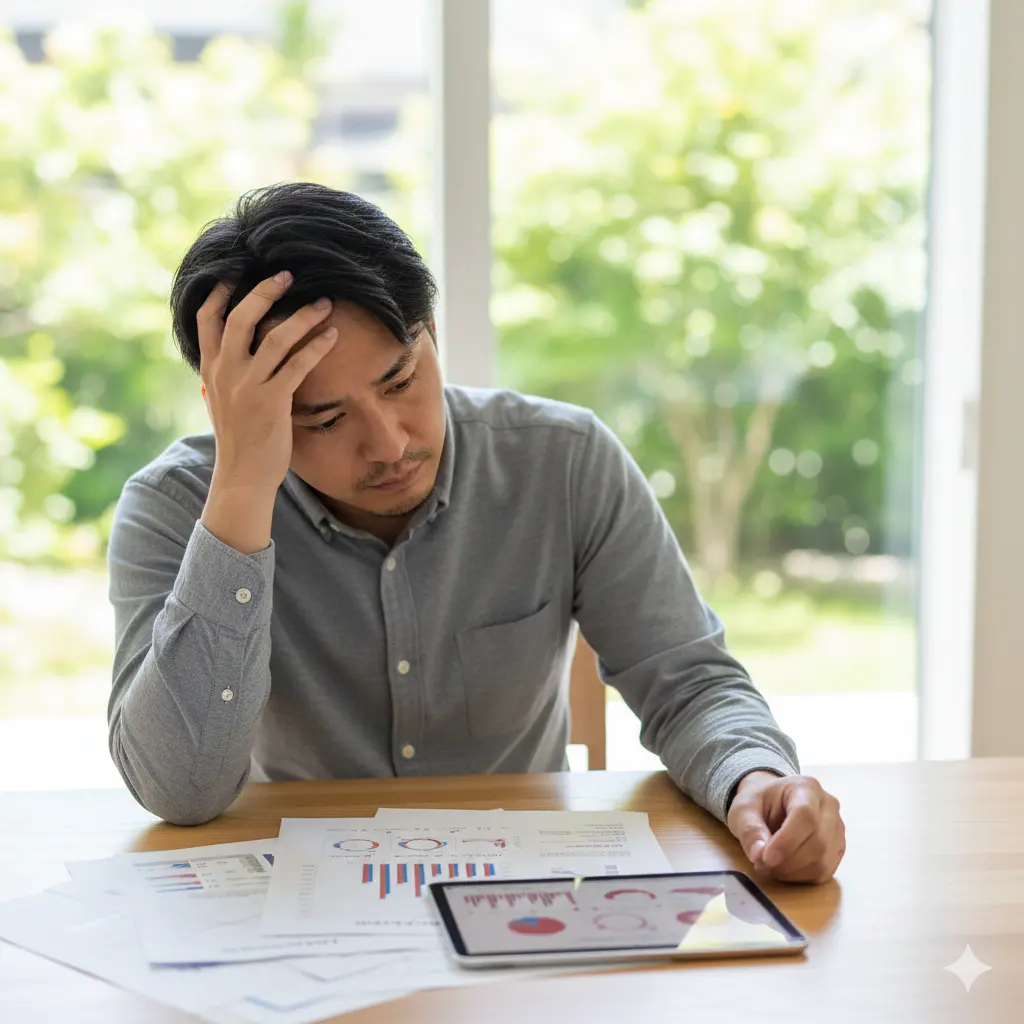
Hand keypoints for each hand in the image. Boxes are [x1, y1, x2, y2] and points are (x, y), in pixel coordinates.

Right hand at [197, 270, 336, 493]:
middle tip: (287, 274)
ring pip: (275, 337)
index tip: (237, 270)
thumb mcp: (220, 402)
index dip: (220, 291)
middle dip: (264, 291)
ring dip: (303, 315)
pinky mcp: (272, 401)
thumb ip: (221, 376)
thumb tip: (221, 355)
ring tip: (324, 303)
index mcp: (210, 369)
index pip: (206, 319)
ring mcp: (248, 386)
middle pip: (241, 317)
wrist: (243, 477)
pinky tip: (332, 335)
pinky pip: (298, 364)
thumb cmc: (238, 440)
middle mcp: (226, 372)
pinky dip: (317, 346)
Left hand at [727, 771, 845, 883]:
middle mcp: (828, 806)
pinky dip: (801, 877)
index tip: (766, 858)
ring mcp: (837, 829)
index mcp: (806, 787)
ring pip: (823, 862)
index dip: (787, 841)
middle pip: (818, 842)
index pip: (805, 815)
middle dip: (788, 861)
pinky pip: (824, 872)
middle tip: (762, 865)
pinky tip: (783, 869)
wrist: (772, 803)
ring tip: (769, 867)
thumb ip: (750, 830)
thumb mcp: (744, 809)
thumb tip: (759, 856)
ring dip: (793, 872)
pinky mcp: (836, 850)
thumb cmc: (759, 803)